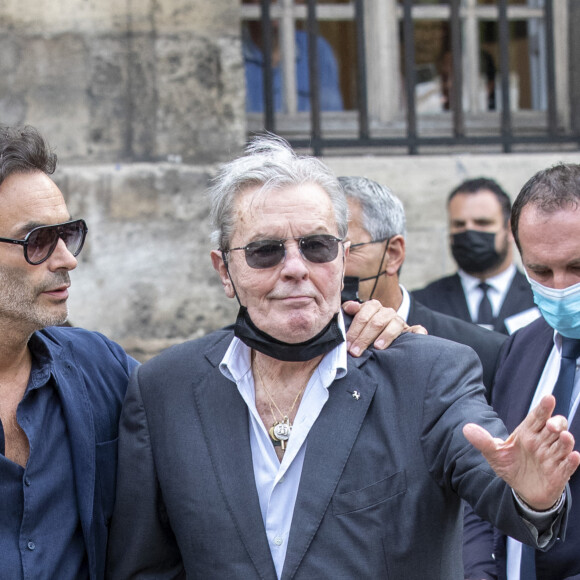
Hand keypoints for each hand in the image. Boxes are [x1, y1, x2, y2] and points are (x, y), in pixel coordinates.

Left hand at [342, 299, 426, 356]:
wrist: (382, 328)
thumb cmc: (365, 325)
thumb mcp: (355, 316)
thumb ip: (349, 310)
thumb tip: (350, 307)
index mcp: (373, 306)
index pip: (363, 316)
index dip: (354, 331)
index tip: (348, 345)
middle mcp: (387, 312)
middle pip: (376, 323)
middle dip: (364, 338)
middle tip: (356, 351)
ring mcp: (399, 321)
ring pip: (395, 325)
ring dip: (386, 336)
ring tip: (377, 347)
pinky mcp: (411, 330)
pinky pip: (417, 329)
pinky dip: (418, 333)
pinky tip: (416, 338)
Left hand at [463, 395, 579, 509]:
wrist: (521, 490)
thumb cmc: (510, 466)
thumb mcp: (494, 453)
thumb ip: (483, 441)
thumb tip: (466, 428)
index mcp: (528, 432)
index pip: (537, 417)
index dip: (543, 408)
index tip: (548, 398)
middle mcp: (542, 442)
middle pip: (555, 427)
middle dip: (556, 423)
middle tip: (551, 425)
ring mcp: (552, 457)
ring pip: (563, 445)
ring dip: (566, 441)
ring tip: (564, 437)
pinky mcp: (559, 473)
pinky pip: (568, 466)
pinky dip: (572, 461)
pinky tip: (574, 457)